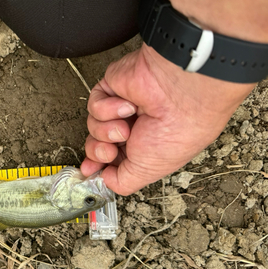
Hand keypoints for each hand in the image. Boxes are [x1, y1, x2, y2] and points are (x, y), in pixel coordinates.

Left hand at [81, 44, 254, 194]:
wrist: (178, 95)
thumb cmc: (174, 132)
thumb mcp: (147, 170)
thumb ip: (123, 181)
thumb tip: (105, 180)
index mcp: (147, 146)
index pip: (113, 158)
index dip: (98, 164)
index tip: (89, 170)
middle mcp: (134, 126)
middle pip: (98, 143)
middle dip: (98, 151)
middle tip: (109, 151)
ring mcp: (122, 106)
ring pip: (93, 126)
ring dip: (106, 131)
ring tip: (124, 128)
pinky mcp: (113, 87)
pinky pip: (94, 105)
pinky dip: (107, 109)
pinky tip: (127, 106)